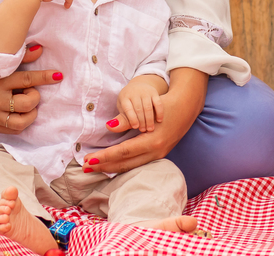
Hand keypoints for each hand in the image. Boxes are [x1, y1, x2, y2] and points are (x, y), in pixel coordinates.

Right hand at [0, 44, 64, 133]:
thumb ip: (21, 57)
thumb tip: (40, 49)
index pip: (26, 79)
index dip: (44, 77)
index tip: (58, 76)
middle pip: (27, 103)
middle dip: (34, 97)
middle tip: (30, 92)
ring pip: (22, 122)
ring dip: (31, 114)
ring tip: (27, 106)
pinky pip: (14, 130)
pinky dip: (22, 123)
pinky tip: (20, 114)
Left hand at [85, 68, 207, 173]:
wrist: (187, 106)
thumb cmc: (166, 105)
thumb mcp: (148, 109)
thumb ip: (127, 119)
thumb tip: (109, 125)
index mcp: (152, 142)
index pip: (123, 152)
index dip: (105, 157)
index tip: (89, 160)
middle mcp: (155, 152)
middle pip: (125, 163)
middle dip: (104, 166)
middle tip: (86, 167)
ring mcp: (158, 155)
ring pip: (130, 166)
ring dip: (111, 167)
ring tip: (94, 167)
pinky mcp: (158, 154)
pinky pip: (136, 164)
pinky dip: (122, 165)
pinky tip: (111, 165)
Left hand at [116, 77, 164, 132]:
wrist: (138, 86)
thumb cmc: (129, 102)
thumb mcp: (123, 108)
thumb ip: (120, 119)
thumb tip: (109, 126)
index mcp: (124, 97)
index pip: (128, 108)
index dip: (132, 118)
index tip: (135, 127)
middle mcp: (134, 92)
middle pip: (139, 109)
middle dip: (142, 121)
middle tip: (144, 131)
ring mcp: (145, 92)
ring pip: (148, 107)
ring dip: (150, 119)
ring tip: (150, 129)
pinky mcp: (154, 92)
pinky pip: (158, 103)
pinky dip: (159, 112)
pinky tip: (159, 121)